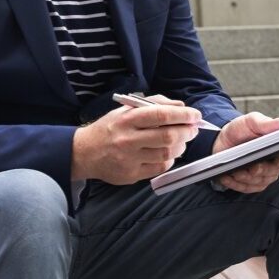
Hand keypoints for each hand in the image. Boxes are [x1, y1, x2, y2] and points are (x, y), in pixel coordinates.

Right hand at [72, 94, 201, 184]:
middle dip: (186, 132)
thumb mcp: (125, 110)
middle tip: (192, 129)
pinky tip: (167, 153)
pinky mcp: (131, 174)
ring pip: (167, 153)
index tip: (194, 115)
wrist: (84, 153)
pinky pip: (160, 167)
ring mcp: (129, 159)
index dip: (182, 115)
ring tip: (180, 141)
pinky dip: (169, 159)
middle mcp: (127, 139)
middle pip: (167, 136)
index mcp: (126, 119)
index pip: (160, 114)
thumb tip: (181, 106)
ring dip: (180, 146)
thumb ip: (154, 104)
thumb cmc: (108, 129)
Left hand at [212, 112, 278, 192]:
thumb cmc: (241, 129)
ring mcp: (264, 176)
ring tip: (235, 171)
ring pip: (259, 181)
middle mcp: (276, 164)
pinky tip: (225, 177)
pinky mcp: (251, 184)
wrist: (223, 140)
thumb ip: (264, 122)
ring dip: (247, 177)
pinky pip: (245, 187)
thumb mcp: (250, 121)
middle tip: (253, 167)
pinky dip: (235, 183)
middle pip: (274, 171)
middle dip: (263, 169)